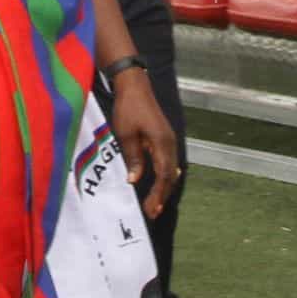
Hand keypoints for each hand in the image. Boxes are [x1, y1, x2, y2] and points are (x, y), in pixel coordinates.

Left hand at [107, 68, 182, 218]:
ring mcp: (168, 140)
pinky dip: (163, 176)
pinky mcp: (164, 138)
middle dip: (162, 195)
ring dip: (163, 187)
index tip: (151, 209)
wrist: (134, 86)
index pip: (163, 175)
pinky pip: (167, 162)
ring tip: (156, 204)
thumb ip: (133, 158)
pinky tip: (160, 185)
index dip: (158, 194)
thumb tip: (134, 180)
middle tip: (153, 212)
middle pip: (170, 175)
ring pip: (170, 170)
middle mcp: (170, 143)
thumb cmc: (128, 108)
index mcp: (162, 143)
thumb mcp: (126, 134)